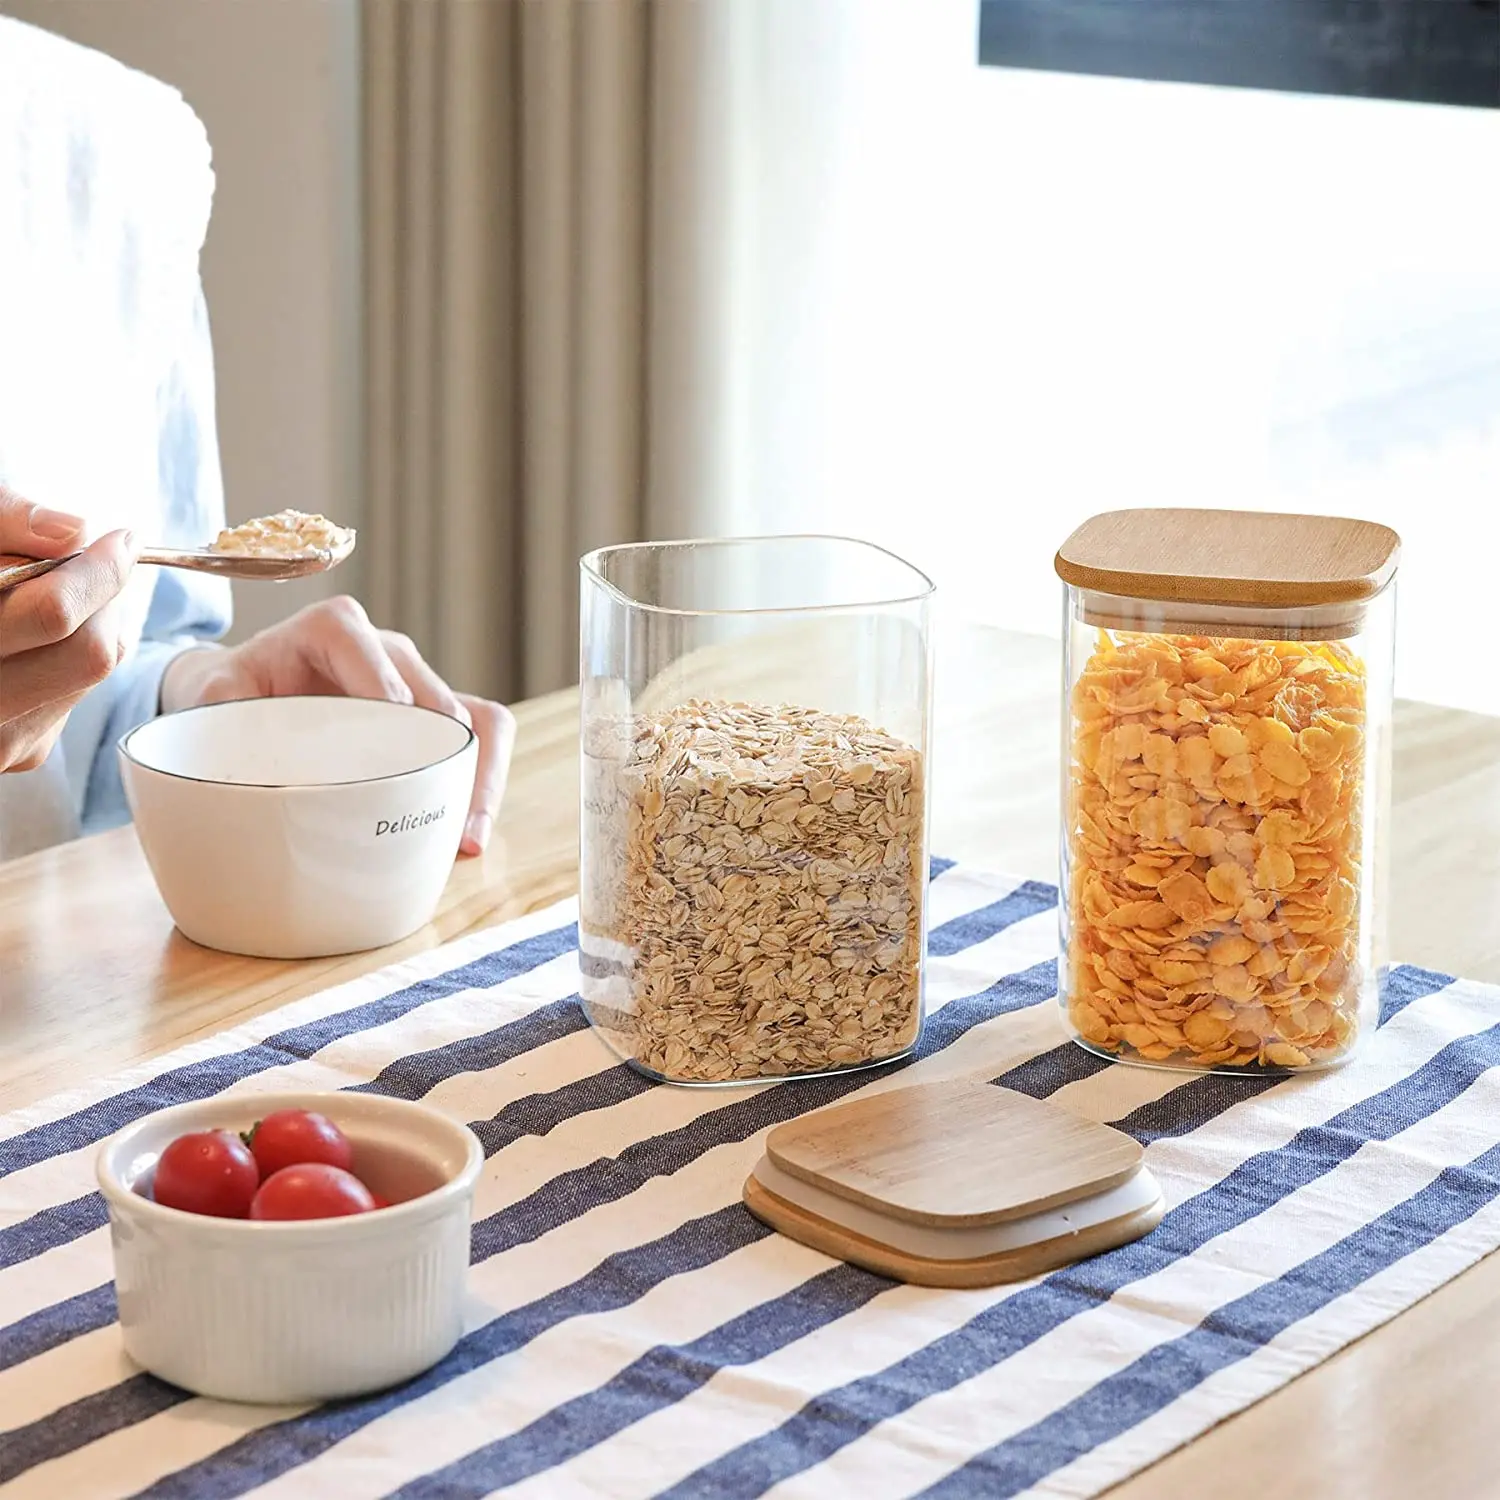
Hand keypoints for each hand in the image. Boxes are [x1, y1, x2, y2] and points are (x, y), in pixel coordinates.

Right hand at [0, 485, 138, 773]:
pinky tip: (31, 638)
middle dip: (101, 600)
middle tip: (90, 565)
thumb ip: (7, 520)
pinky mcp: (23, 750)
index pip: (51, 614)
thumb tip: (69, 533)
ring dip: (90, 627)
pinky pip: (78, 696)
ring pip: (92, 674)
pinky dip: (70, 656)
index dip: (98, 571)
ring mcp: (0, 740)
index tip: (118, 540)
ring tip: (43, 597)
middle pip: (88, 652)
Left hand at [160, 595, 515, 854]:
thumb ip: (220, 710)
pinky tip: (468, 831)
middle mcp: (387, 650)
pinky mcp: (436, 719)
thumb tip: (236, 754)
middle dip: (442, 750)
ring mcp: (418, 685)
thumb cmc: (236, 691)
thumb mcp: (214, 694)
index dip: (384, 690)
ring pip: (475, 718)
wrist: (248, 693)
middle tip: (435, 806)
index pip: (369, 651)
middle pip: (434, 693)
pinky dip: (483, 781)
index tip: (390, 732)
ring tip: (467, 833)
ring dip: (479, 773)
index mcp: (333, 629)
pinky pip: (481, 740)